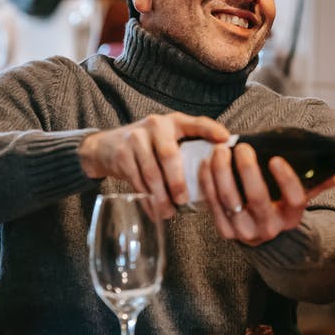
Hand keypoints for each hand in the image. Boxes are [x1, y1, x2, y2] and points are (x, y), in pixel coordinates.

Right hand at [78, 113, 229, 219]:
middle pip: (169, 154)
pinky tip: (154, 210)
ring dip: (160, 196)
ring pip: (151, 172)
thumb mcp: (169, 141)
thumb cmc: (150, 148)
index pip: (197, 123)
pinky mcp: (122, 154)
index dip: (211, 130)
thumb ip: (190, 150)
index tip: (226, 141)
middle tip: (183, 200)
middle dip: (177, 181)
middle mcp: (156, 125)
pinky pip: (136, 181)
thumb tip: (220, 176)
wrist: (108, 146)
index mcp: (175, 122)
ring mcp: (136, 138)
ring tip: (168, 212)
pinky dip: (146, 199)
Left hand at [196, 144, 334, 245]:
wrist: (264, 234)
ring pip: (231, 199)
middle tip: (241, 147)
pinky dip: (208, 182)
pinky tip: (207, 163)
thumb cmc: (282, 205)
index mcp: (292, 216)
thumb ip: (317, 182)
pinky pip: (214, 204)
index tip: (276, 159)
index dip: (286, 179)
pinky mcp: (225, 231)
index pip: (294, 199)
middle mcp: (270, 227)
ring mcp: (245, 231)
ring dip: (223, 172)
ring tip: (221, 150)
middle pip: (257, 197)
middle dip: (247, 169)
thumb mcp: (302, 195)